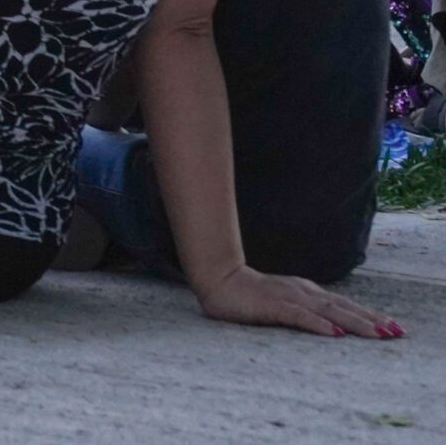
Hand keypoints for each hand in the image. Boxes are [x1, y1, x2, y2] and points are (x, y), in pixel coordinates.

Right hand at [195, 265, 401, 337]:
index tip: (393, 326)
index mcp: (307, 292)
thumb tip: (330, 323)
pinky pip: (300, 317)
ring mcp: (288, 298)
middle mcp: (303, 292)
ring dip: (355, 323)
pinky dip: (319, 325)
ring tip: (378, 334)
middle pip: (343, 307)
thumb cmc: (249, 294)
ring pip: (329, 312)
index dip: (370, 315)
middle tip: (396, 332)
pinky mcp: (272, 306)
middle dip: (372, 320)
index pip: (344, 304)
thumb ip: (305, 308)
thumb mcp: (283, 300)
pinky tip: (335, 334)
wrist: (217, 279)